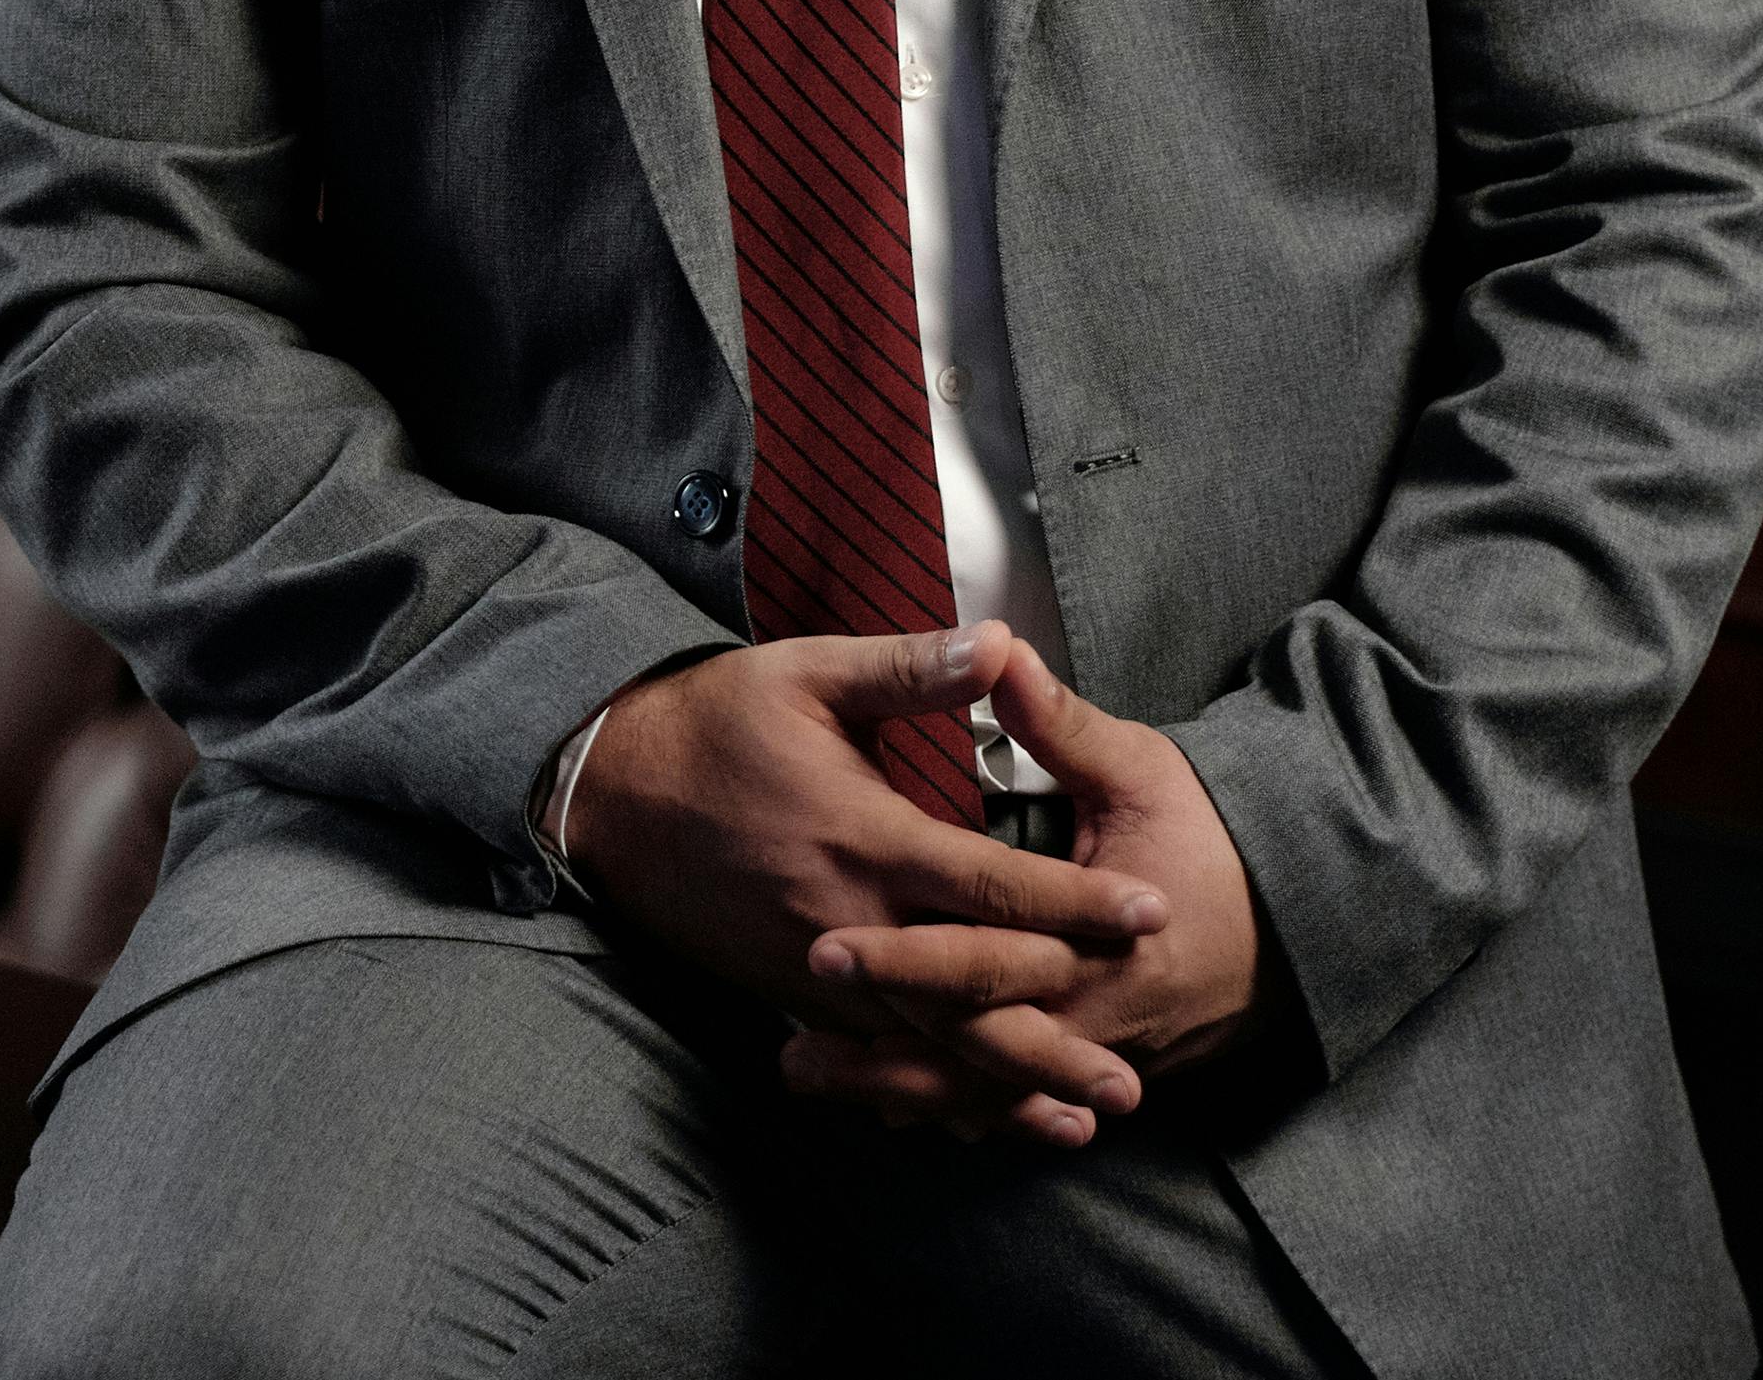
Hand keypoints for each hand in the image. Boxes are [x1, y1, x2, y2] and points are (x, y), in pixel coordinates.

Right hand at [557, 623, 1172, 1147]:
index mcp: (867, 835)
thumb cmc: (713, 721)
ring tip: (1080, 1117)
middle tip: (1133, 1077)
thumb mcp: (806, 673)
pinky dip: (934, 1085)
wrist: (611, 790)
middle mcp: (850, 918)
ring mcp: (817, 966)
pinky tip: (980, 1113)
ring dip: (1006, 1082)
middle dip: (1057, 1037)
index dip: (1078, 904)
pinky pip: (876, 1048)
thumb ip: (908, 671)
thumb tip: (1001, 644)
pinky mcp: (790, 989)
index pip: (995, 885)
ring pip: (927, 1040)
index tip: (1151, 916)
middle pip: (973, 994)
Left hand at [778, 636, 1264, 1139]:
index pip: (982, 960)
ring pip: (983, 1093)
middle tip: (786, 1048)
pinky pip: (1013, 1102)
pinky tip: (884, 1104)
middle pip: (968, 1049)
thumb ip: (1060, 724)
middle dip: (877, 1050)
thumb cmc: (1214, 835)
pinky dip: (949, 1106)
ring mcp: (1099, 1055)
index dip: (901, 960)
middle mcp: (1096, 1016)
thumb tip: (996, 651)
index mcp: (1100, 943)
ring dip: (897, 1090)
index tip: (822, 946)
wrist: (1300, 918)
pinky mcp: (1098, 1069)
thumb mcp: (1142, 770)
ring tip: (806, 1075)